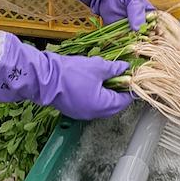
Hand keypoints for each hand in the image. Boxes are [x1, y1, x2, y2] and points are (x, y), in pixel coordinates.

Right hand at [0, 33, 133, 119]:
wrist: (44, 78)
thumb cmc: (72, 73)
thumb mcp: (98, 67)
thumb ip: (114, 69)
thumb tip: (126, 68)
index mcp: (102, 106)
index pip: (124, 101)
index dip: (130, 89)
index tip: (135, 78)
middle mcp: (93, 114)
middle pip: (113, 106)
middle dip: (119, 92)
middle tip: (122, 77)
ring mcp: (82, 113)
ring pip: (101, 105)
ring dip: (107, 93)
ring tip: (109, 77)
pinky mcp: (73, 109)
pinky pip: (90, 104)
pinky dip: (96, 95)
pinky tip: (94, 82)